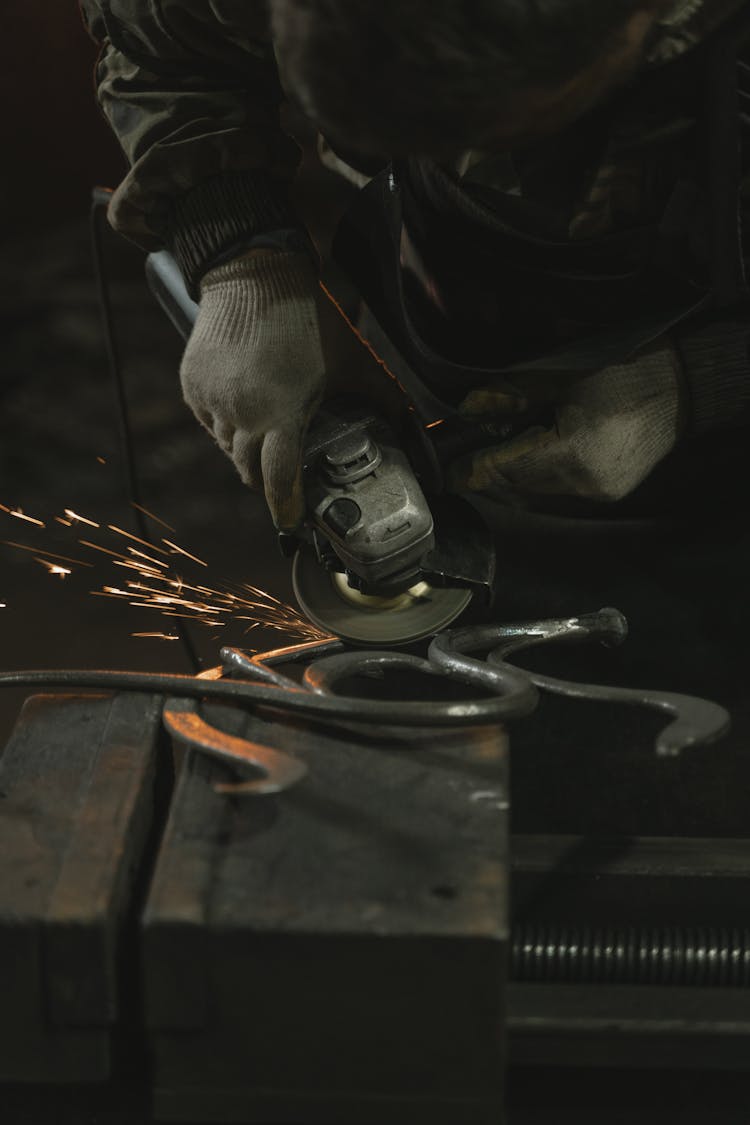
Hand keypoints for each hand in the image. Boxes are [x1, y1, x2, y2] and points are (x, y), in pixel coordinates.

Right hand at [180, 249, 404, 529]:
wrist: (255, 274)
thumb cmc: (311, 319)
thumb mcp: (354, 363)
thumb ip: (385, 400)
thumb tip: (416, 429)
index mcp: (282, 413)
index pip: (278, 480)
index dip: (285, 507)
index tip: (291, 522)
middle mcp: (242, 414)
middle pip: (249, 470)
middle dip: (265, 478)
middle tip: (283, 475)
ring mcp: (212, 400)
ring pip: (227, 446)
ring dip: (245, 448)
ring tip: (266, 433)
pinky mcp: (192, 385)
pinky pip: (208, 421)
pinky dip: (225, 423)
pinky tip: (243, 407)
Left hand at [447, 342, 685, 503]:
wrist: (685, 386)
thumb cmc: (628, 369)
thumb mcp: (562, 371)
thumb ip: (511, 392)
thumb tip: (468, 409)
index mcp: (572, 452)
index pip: (501, 471)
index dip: (467, 469)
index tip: (441, 469)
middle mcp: (583, 484)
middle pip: (514, 487)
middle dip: (487, 469)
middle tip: (464, 450)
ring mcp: (596, 494)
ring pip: (533, 492)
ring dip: (512, 473)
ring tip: (500, 445)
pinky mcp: (605, 493)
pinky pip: (556, 490)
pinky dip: (538, 474)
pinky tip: (535, 450)